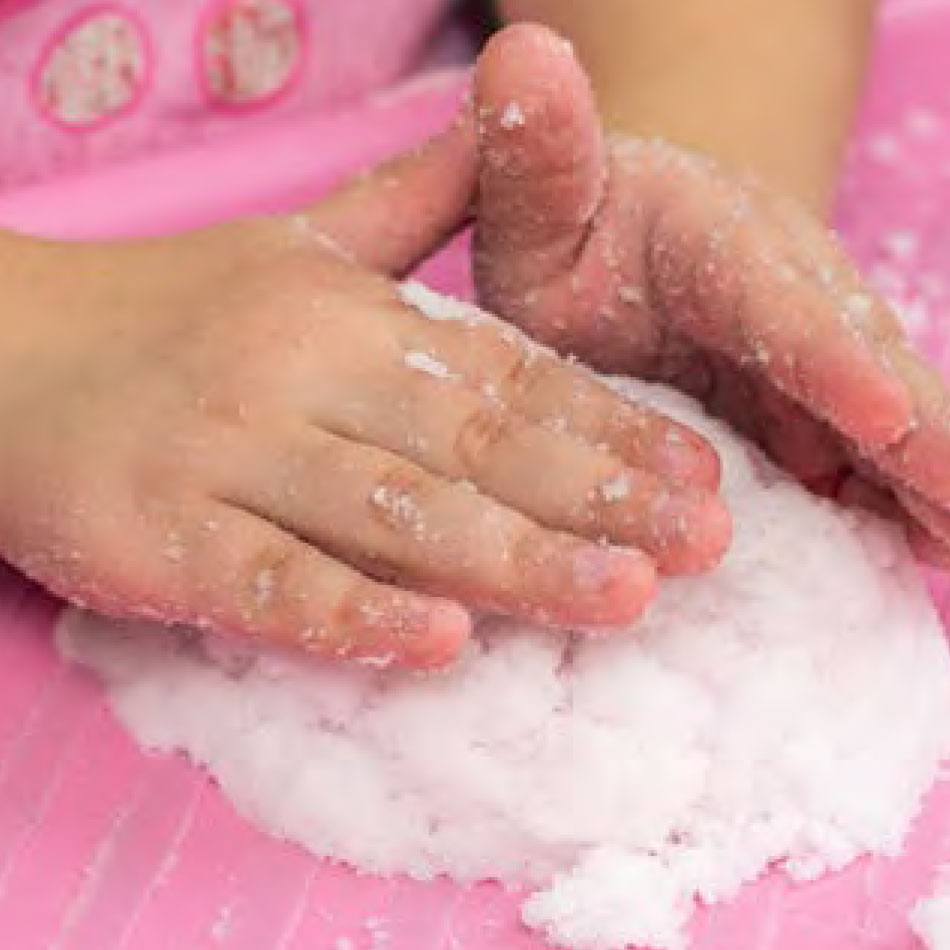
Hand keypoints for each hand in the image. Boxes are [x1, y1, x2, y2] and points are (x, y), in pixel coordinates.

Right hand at [0, 121, 728, 669]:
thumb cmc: (167, 310)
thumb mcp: (298, 242)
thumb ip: (415, 198)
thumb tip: (506, 116)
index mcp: (344, 306)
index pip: (504, 372)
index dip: (608, 427)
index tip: (696, 477)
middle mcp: (298, 372)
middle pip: (473, 442)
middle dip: (595, 498)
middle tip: (703, 546)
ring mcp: (227, 455)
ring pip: (392, 512)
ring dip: (512, 561)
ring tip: (621, 600)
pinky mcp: (156, 535)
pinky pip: (271, 583)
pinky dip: (355, 615)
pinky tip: (441, 644)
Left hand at [472, 25, 949, 563]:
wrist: (624, 248)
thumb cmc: (567, 232)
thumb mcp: (535, 199)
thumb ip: (533, 150)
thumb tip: (522, 54)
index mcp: (714, 239)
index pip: (778, 300)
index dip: (830, 357)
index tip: (881, 412)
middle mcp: (785, 290)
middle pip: (859, 365)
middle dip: (919, 439)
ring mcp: (807, 350)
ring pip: (876, 416)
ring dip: (926, 478)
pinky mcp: (808, 399)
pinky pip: (858, 449)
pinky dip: (893, 495)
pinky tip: (927, 545)